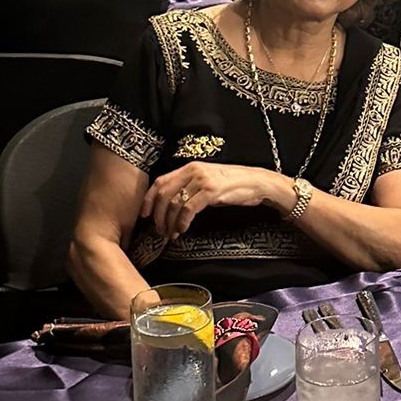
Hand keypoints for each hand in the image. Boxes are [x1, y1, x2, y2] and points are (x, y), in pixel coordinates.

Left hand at [140, 162, 278, 239]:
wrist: (256, 183)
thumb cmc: (232, 185)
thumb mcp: (206, 181)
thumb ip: (188, 187)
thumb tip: (170, 204)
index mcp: (188, 167)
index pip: (160, 182)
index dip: (149, 199)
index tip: (144, 215)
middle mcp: (193, 171)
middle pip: (164, 194)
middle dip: (158, 215)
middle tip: (159, 230)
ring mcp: (202, 180)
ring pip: (175, 203)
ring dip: (170, 222)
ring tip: (171, 234)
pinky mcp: (211, 191)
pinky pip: (189, 209)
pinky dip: (182, 222)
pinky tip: (183, 230)